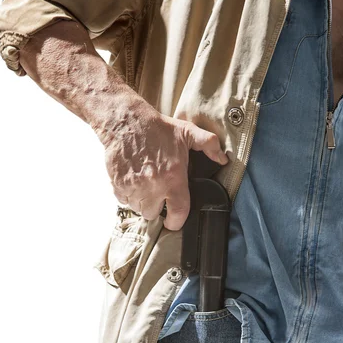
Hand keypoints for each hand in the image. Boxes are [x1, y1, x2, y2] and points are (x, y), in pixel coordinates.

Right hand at [100, 98, 227, 230]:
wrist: (126, 120)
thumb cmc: (158, 128)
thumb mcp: (188, 132)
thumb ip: (209, 145)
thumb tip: (223, 159)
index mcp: (173, 178)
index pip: (178, 212)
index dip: (177, 222)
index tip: (175, 221)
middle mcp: (153, 186)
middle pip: (153, 214)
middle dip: (156, 208)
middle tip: (158, 195)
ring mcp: (134, 186)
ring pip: (138, 208)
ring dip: (141, 202)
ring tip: (145, 187)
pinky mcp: (118, 184)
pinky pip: (123, 200)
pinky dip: (127, 195)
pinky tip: (133, 182)